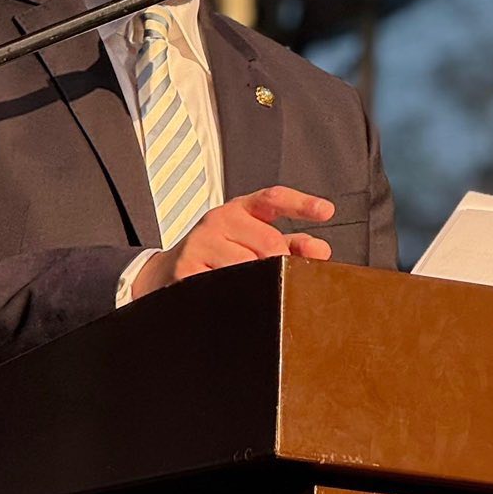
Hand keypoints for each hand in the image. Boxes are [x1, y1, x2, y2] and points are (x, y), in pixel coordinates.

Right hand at [131, 186, 334, 297]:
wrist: (166, 273)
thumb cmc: (216, 256)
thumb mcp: (251, 243)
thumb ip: (289, 244)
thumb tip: (319, 249)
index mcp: (239, 210)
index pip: (273, 199)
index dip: (301, 204)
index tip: (326, 211)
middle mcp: (220, 220)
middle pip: (268, 241)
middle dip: (283, 263)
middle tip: (286, 278)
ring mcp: (201, 243)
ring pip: (246, 265)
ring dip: (260, 282)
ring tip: (258, 289)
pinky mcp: (186, 269)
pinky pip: (222, 284)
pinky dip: (236, 293)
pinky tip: (236, 294)